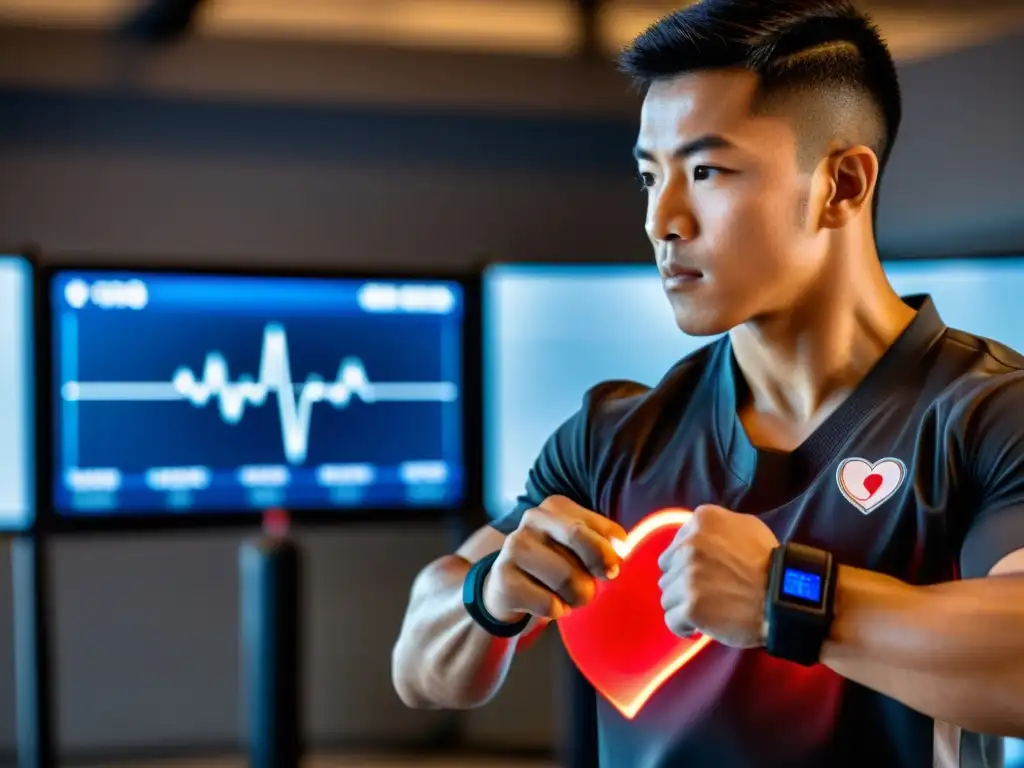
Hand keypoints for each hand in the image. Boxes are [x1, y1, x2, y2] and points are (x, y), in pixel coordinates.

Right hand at [482, 496, 625, 622]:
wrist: (508, 587)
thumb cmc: (555, 564)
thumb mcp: (580, 548)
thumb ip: (604, 543)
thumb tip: (622, 549)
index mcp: (556, 507)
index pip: (595, 526)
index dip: (610, 552)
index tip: (613, 570)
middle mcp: (532, 519)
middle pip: (578, 539)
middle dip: (594, 569)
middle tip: (594, 588)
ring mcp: (514, 546)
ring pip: (566, 577)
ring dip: (576, 597)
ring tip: (569, 597)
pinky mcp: (503, 577)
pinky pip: (548, 603)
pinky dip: (557, 611)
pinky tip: (549, 605)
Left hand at [657, 504, 778, 647]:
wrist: (785, 598)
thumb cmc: (770, 563)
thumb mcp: (747, 526)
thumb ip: (716, 528)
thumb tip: (694, 537)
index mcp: (702, 522)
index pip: (675, 546)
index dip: (686, 563)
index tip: (702, 574)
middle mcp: (689, 545)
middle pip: (668, 571)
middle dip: (682, 583)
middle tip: (704, 593)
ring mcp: (687, 577)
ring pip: (667, 596)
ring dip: (683, 605)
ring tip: (705, 611)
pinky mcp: (690, 607)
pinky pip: (671, 620)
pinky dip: (683, 626)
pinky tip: (697, 627)